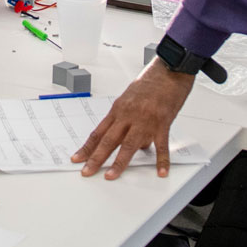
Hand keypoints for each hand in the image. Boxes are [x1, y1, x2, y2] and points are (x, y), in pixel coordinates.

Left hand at [72, 61, 195, 179]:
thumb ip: (128, 121)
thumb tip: (133, 142)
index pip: (98, 132)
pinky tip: (161, 171)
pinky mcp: (162, 122)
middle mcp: (128, 115)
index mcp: (118, 109)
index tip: (77, 159)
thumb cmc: (151, 82)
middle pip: (109, 140)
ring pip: (129, 145)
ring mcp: (145, 120)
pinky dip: (162, 160)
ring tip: (111, 175)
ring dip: (119, 163)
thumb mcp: (131, 98)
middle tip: (87, 171)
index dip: (87, 148)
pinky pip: (162, 145)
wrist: (168, 71)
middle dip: (96, 158)